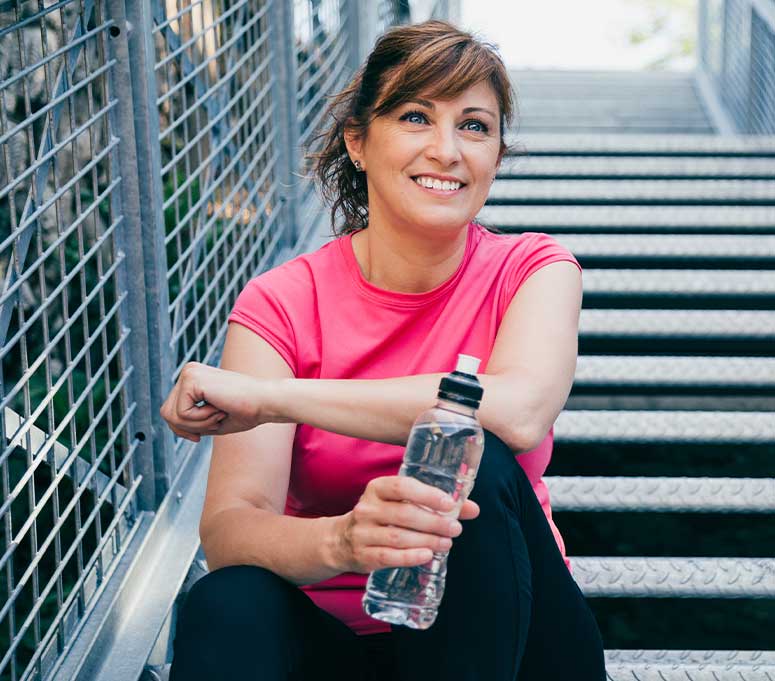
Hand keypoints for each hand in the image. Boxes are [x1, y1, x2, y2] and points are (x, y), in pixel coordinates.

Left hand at [159, 362, 270, 441]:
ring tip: (218, 415)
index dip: (182, 429)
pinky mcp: (192, 379)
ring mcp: (189, 373)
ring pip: (172, 415)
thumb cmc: (246, 411)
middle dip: (187, 428)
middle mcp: (189, 371)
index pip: (170, 409)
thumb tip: (172, 425)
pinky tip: (219, 408)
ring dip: (197, 425)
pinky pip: (182, 414)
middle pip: (166, 413)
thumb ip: (190, 421)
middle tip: (214, 421)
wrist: (265, 401)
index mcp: (193, 377)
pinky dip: (201, 420)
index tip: (198, 437)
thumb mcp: (210, 420)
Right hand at [331, 475, 480, 572]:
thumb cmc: (382, 517)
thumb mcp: (400, 503)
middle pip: (404, 514)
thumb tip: (472, 509)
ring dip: (426, 540)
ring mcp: (363, 532)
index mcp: (377, 488)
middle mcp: (367, 508)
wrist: (341, 540)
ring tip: (446, 543)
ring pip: (398, 536)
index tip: (449, 504)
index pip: (402, 486)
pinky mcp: (363, 555)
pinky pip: (388, 556)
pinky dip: (410, 557)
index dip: (427, 494)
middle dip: (433, 522)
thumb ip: (435, 504)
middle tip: (455, 528)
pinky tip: (427, 556)